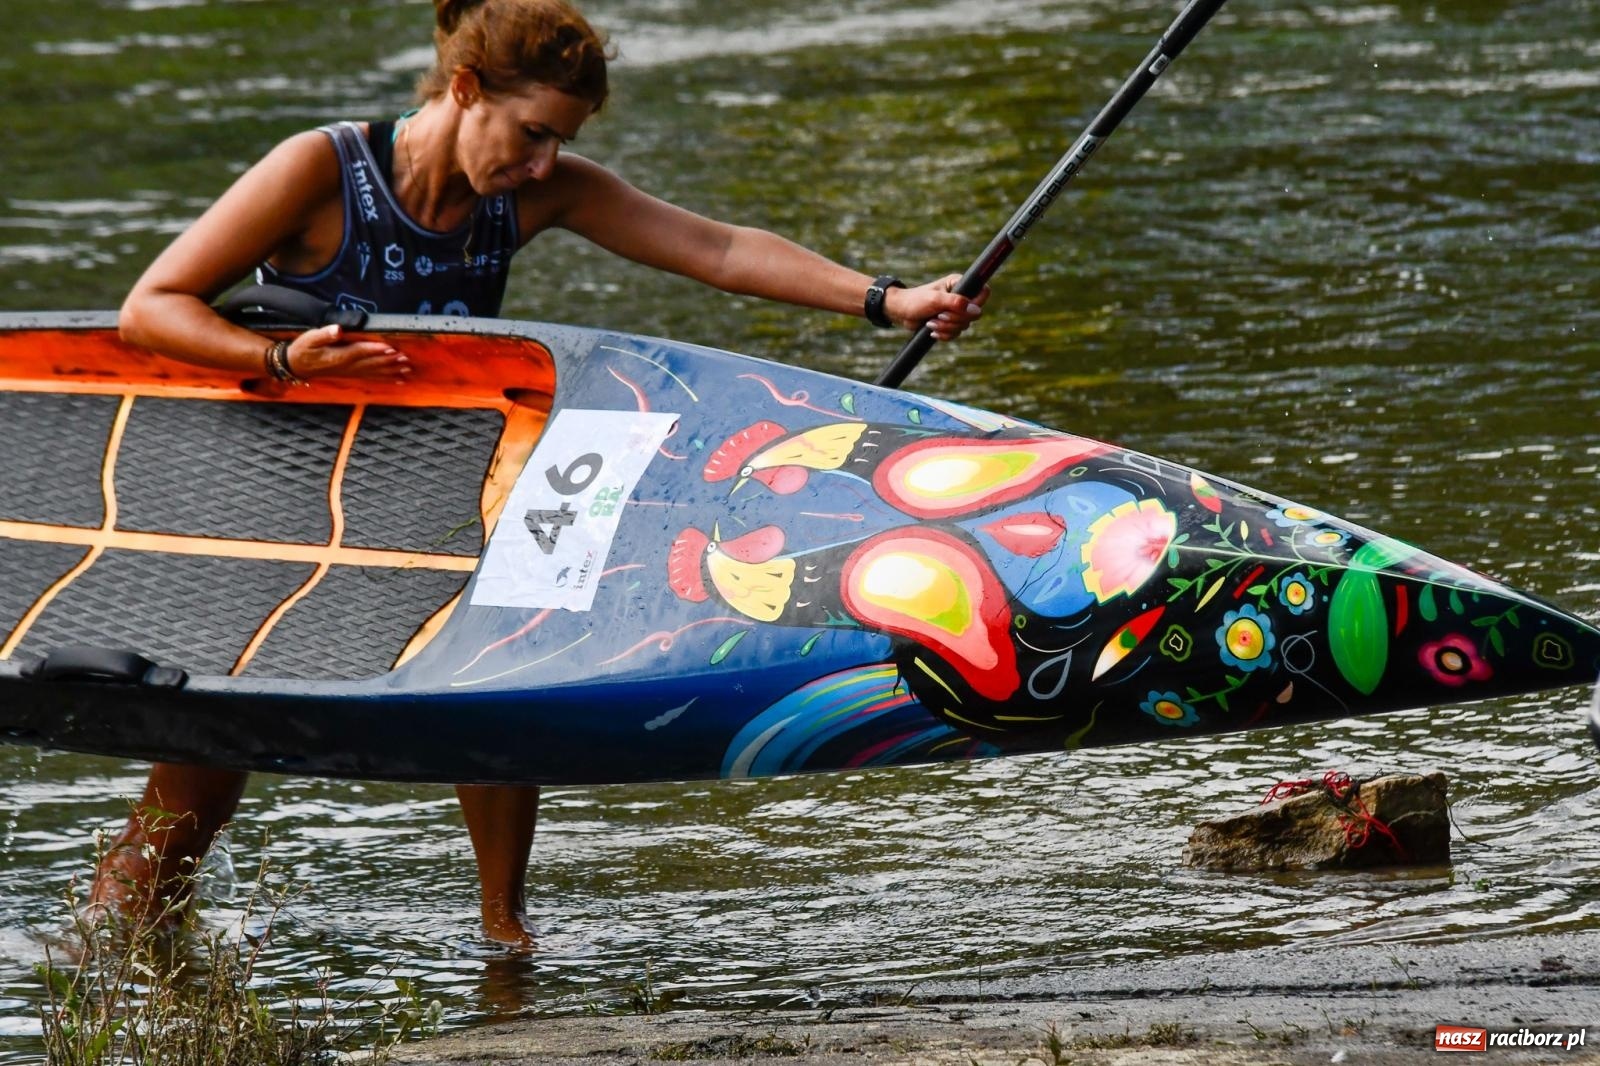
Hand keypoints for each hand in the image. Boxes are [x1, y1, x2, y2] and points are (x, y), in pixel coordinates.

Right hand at [286, 324, 410, 380]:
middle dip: (390, 361)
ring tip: (407, 369)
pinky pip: (372, 377)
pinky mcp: (352, 374)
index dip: (376, 350)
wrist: (297, 366)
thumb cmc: (303, 349)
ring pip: (375, 371)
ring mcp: (351, 372)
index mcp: (338, 356)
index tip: (390, 347)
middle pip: (372, 363)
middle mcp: (347, 366)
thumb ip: (325, 334)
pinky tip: (398, 380)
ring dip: (392, 370)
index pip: (360, 351)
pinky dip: (386, 378)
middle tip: (405, 359)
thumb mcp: (310, 338)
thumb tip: (337, 329)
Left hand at [884, 274, 989, 341]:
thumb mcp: (935, 300)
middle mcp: (960, 297)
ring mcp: (955, 311)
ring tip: (931, 323)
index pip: (982, 292)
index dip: (976, 304)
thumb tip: (975, 310)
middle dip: (954, 319)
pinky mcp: (949, 323)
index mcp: (959, 284)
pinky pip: (956, 334)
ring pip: (964, 326)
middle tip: (938, 316)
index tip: (962, 309)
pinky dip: (944, 335)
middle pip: (974, 314)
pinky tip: (932, 330)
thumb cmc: (915, 301)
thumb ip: (955, 303)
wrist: (900, 312)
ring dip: (946, 328)